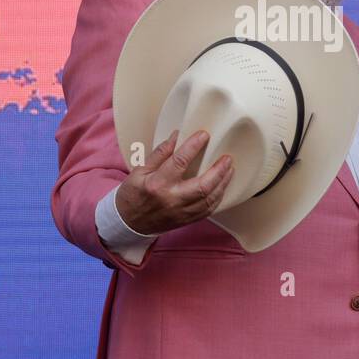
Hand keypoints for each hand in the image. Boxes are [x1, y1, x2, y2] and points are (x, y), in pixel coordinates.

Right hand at [114, 129, 234, 235]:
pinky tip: (222, 187)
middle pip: (202, 186)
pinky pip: (208, 211)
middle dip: (218, 171)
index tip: (204, 135)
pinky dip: (218, 198)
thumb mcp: (140, 170)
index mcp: (157, 184)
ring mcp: (180, 213)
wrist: (128, 223)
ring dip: (223, 184)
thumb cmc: (133, 195)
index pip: (179, 162)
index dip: (193, 146)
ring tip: (229, 170)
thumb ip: (160, 153)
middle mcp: (171, 200)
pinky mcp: (186, 221)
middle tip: (227, 158)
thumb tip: (176, 136)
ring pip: (209, 200)